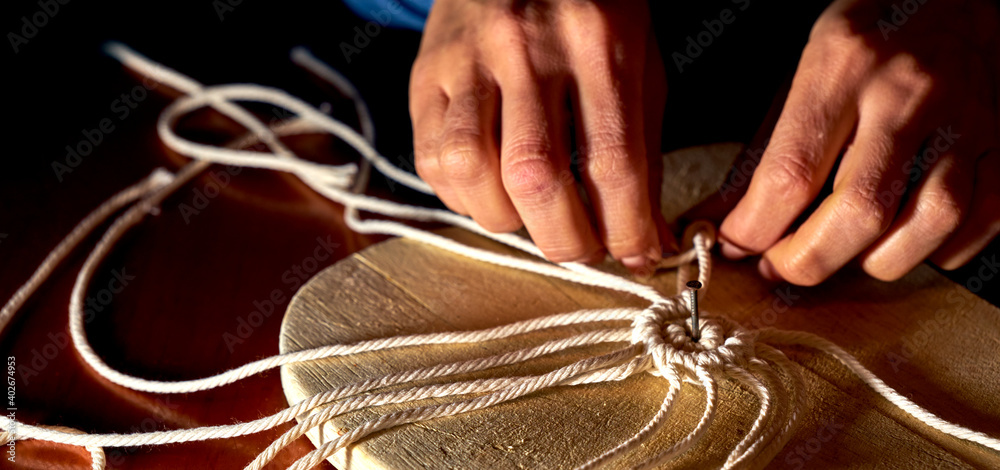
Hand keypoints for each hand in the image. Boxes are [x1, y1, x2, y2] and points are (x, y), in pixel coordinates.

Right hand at [409, 0, 672, 270]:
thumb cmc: (590, 14)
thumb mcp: (638, 64)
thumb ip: (643, 154)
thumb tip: (648, 243)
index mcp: (598, 42)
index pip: (613, 160)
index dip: (627, 228)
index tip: (636, 256)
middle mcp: (528, 48)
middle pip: (536, 175)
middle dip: (564, 239)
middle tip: (580, 248)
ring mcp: (469, 59)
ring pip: (473, 171)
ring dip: (506, 220)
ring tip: (530, 216)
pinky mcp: (426, 75)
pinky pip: (433, 160)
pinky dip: (464, 196)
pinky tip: (491, 190)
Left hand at [718, 0, 999, 284]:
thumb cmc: (867, 41)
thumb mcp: (801, 76)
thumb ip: (760, 156)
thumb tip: (720, 226)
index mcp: (841, 66)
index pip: (790, 174)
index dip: (755, 229)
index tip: (738, 246)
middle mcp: (907, 94)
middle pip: (859, 212)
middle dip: (808, 260)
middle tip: (783, 265)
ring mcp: (966, 120)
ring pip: (926, 225)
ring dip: (873, 260)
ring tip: (844, 249)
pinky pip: (977, 224)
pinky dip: (935, 249)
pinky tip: (903, 236)